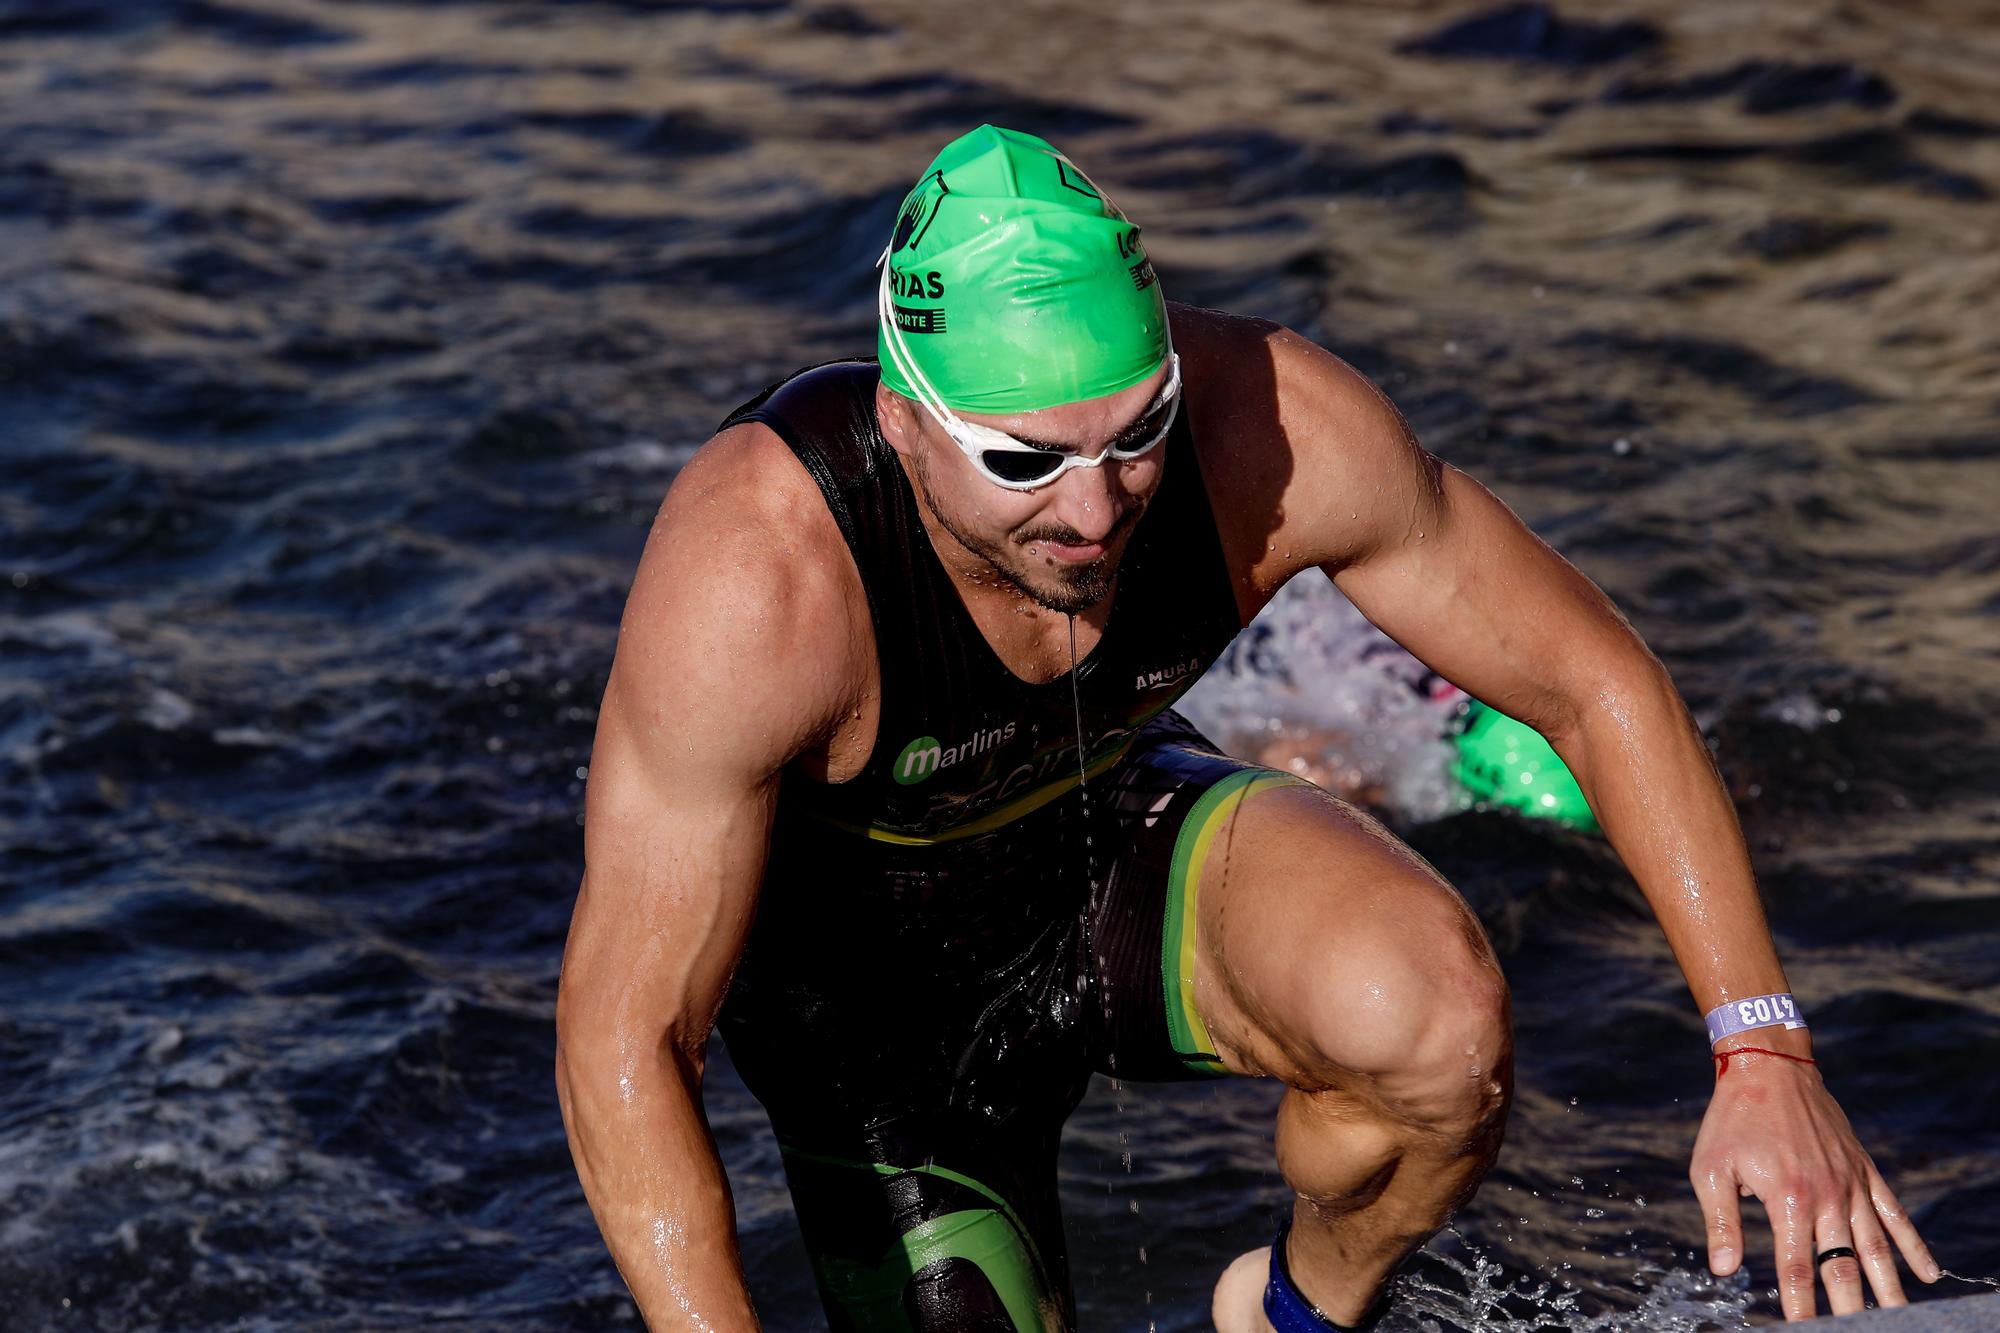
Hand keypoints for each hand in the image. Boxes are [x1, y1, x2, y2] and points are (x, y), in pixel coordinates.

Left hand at [1690, 1043, 1938, 1320]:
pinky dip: (1913, 1245)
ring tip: (1899, 1318)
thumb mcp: (1710, 1168)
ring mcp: (1852, 1183)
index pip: (1796, 1269)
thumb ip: (1722, 1222)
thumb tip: (1724, 1271)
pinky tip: (1928, 1274)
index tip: (1802, 1331)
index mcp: (1789, 1199)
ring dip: (1889, 1287)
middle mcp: (1828, 1196)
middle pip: (1844, 1266)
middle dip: (1850, 1308)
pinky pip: (1894, 1213)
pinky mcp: (1864, 1170)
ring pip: (1877, 1247)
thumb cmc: (1732, 1119)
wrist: (1769, 1067)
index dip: (1800, 1307)